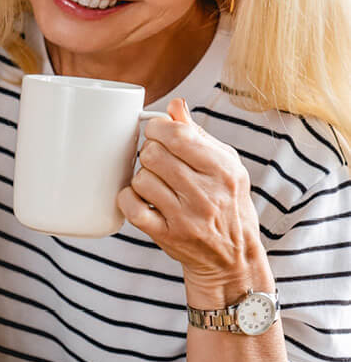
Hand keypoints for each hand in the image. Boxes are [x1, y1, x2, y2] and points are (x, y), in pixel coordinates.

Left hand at [118, 98, 269, 300]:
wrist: (234, 257)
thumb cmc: (228, 203)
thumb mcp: (226, 165)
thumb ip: (198, 134)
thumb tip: (175, 104)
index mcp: (223, 170)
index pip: (177, 135)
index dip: (157, 128)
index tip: (157, 132)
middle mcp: (207, 194)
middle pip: (153, 154)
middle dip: (149, 151)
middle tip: (157, 160)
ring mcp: (186, 218)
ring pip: (141, 179)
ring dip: (142, 177)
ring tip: (156, 183)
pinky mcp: (168, 236)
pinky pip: (132, 207)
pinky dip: (129, 199)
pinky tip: (141, 198)